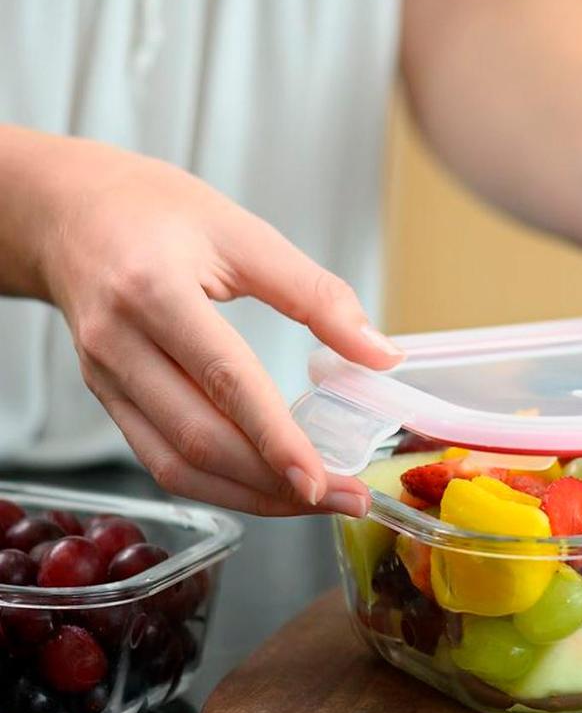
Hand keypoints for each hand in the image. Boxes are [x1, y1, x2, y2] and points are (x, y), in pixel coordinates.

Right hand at [31, 134, 401, 515]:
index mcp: (153, 290)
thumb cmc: (156, 211)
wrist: (68, 211)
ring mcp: (105, 379)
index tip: (323, 479)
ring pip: (175, 465)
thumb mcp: (243, 232)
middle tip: (344, 498)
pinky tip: (265, 487)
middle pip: (198, 439)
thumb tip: (382, 354)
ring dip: (249, 495)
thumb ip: (317, 295)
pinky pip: (159, 459)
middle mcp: (119, 343)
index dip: (275, 438)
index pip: (224, 380)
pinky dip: (217, 484)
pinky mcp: (107, 399)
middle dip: (275, 483)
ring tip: (314, 502)